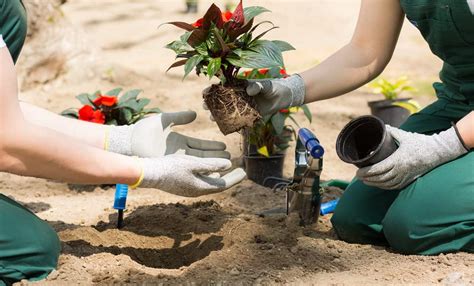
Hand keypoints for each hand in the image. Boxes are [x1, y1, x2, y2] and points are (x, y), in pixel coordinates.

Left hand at [107, 111, 229, 158]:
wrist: (130, 141)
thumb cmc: (144, 130)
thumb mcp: (165, 120)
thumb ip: (180, 116)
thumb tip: (196, 114)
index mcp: (178, 141)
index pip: (200, 144)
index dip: (212, 146)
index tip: (224, 146)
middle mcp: (179, 152)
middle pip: (202, 155)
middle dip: (216, 156)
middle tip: (230, 157)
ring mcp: (175, 160)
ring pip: (197, 163)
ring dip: (211, 164)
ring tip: (225, 165)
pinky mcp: (170, 166)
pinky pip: (188, 169)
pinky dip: (200, 170)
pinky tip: (211, 172)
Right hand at [137, 154, 245, 196]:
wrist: (149, 173)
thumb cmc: (171, 167)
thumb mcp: (193, 163)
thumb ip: (211, 164)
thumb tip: (229, 164)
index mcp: (200, 187)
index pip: (223, 185)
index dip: (235, 178)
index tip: (245, 172)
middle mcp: (196, 190)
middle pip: (217, 184)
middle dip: (230, 177)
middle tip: (241, 170)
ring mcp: (188, 187)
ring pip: (209, 181)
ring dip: (219, 174)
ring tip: (227, 167)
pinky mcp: (181, 183)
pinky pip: (200, 179)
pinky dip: (208, 173)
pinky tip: (209, 167)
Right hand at [202, 74, 305, 116]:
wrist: (282, 98)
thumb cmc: (272, 87)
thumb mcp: (266, 85)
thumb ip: (257, 85)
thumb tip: (249, 90)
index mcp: (238, 86)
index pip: (221, 88)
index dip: (211, 90)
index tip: (205, 93)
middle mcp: (237, 97)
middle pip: (220, 101)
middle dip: (211, 105)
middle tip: (206, 108)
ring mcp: (241, 108)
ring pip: (227, 112)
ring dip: (218, 116)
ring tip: (213, 119)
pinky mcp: (248, 117)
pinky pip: (238, 122)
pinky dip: (232, 125)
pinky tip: (227, 127)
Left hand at [357, 126, 467, 189]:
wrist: (438, 152)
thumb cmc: (421, 143)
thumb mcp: (405, 136)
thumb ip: (392, 132)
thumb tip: (383, 126)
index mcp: (398, 160)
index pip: (378, 169)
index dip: (367, 172)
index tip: (358, 172)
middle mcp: (401, 170)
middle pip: (380, 178)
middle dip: (368, 178)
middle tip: (358, 176)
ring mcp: (406, 176)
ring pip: (386, 184)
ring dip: (374, 184)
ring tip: (365, 181)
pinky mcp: (410, 179)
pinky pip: (394, 186)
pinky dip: (385, 186)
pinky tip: (378, 184)